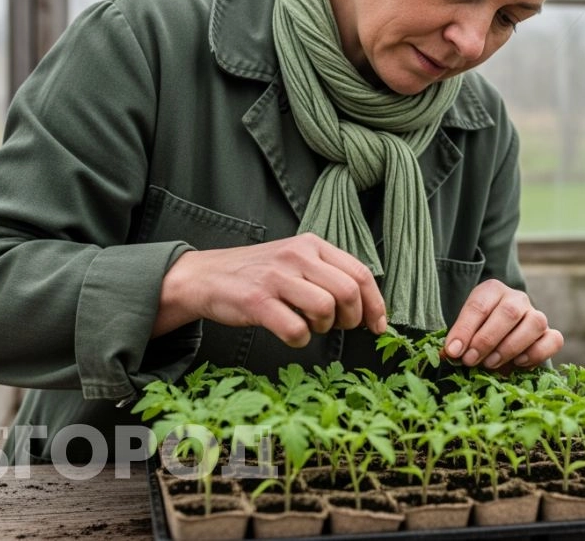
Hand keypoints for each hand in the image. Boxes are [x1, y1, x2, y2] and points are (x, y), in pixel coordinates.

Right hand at [153, 233, 386, 345]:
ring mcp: (276, 277)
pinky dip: (300, 339)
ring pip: (325, 308)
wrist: (206, 276)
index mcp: (312, 245)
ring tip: (311, 325)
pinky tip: (291, 333)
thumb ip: (328, 274)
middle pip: (348, 291)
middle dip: (351, 318)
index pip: (360, 272)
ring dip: (325, 327)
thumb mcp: (295, 261)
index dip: (375, 303)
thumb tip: (366, 306)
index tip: (378, 325)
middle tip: (339, 327)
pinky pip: (295, 329)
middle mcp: (297, 256)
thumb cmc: (258, 275)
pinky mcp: (256, 301)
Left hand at [443, 279, 562, 370]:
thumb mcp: (464, 334)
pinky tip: (519, 364)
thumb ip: (457, 342)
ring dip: (510, 347)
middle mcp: (517, 298)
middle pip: (509, 312)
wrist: (500, 340)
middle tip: (471, 360)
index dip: (465, 329)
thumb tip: (449, 353)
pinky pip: (553, 340)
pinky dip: (537, 353)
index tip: (454, 351)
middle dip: (487, 340)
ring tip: (491, 364)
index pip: (479, 305)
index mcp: (492, 290)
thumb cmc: (478, 334)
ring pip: (534, 324)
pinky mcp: (550, 333)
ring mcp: (536, 314)